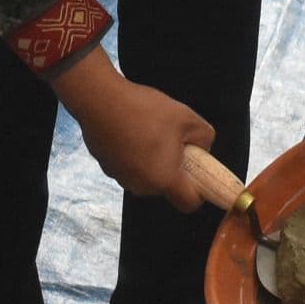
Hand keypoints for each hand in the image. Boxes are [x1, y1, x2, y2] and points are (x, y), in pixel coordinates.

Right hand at [53, 55, 216, 210]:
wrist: (99, 99)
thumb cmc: (144, 110)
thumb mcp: (187, 117)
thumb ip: (205, 138)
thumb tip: (202, 148)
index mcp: (165, 180)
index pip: (189, 204)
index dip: (199, 192)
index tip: (198, 173)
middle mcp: (142, 186)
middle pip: (167, 187)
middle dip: (173, 169)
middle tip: (172, 141)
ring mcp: (121, 178)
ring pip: (147, 176)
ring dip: (152, 160)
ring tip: (149, 131)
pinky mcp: (107, 167)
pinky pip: (129, 166)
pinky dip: (133, 154)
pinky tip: (131, 130)